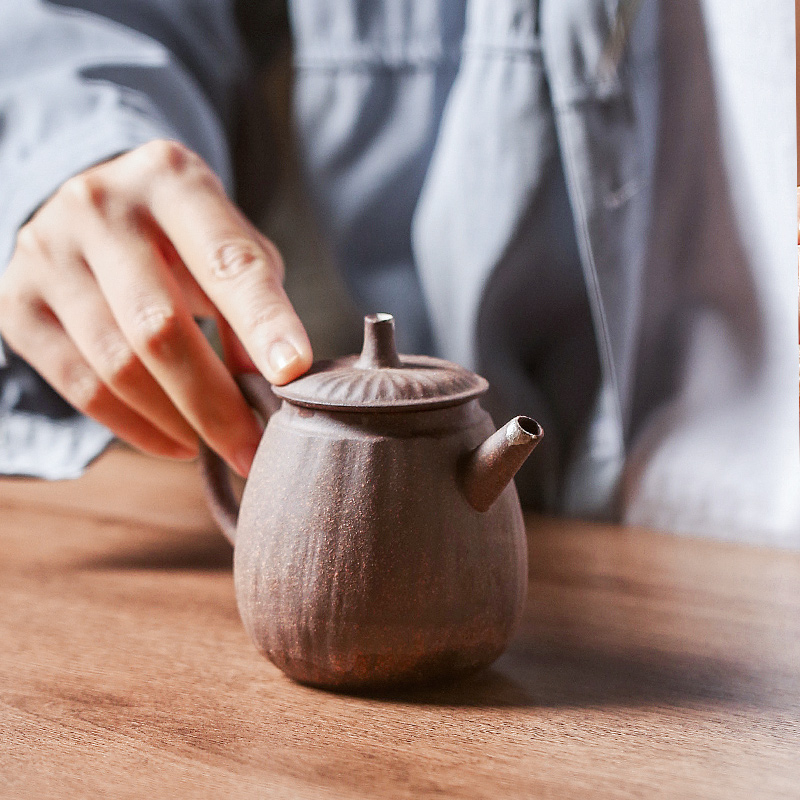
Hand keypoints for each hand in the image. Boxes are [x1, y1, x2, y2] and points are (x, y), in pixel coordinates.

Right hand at [0, 140, 312, 474]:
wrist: (95, 209)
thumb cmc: (184, 234)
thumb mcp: (231, 245)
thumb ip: (255, 302)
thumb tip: (270, 385)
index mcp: (170, 179)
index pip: (226, 261)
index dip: (263, 321)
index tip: (294, 373)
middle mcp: (99, 207)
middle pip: (160, 327)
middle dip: (215, 402)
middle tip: (254, 450)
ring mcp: (47, 253)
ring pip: (117, 366)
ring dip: (178, 423)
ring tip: (218, 448)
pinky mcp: (16, 302)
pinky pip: (80, 387)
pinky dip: (136, 428)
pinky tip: (176, 441)